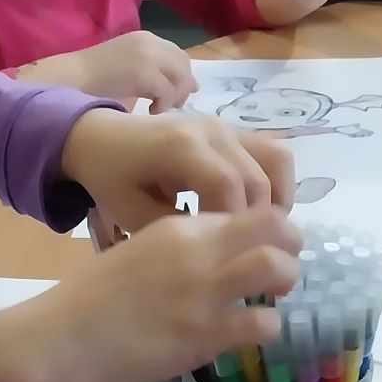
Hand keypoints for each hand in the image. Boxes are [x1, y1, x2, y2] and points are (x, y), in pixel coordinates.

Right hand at [0, 206, 301, 381]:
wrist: (59, 338)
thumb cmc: (87, 299)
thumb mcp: (135, 252)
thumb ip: (176, 247)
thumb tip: (208, 258)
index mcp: (180, 228)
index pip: (248, 208)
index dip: (270, 223)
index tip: (266, 242)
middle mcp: (198, 252)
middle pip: (275, 229)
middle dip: (290, 247)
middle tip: (281, 268)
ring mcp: (204, 294)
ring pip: (277, 270)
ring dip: (284, 284)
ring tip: (270, 299)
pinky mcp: (203, 336)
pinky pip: (262, 324)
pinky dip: (266, 328)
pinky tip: (250, 333)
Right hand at [21, 31, 196, 112]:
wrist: (71, 77)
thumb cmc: (91, 80)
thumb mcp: (123, 69)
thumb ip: (145, 74)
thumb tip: (166, 93)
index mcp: (144, 39)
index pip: (177, 54)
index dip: (184, 74)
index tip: (183, 92)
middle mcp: (150, 42)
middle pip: (183, 63)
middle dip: (184, 86)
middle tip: (176, 106)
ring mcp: (148, 56)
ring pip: (180, 77)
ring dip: (174, 97)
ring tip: (161, 110)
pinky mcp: (144, 72)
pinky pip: (167, 91)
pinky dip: (163, 105)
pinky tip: (151, 112)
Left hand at [59, 105, 295, 233]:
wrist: (104, 138)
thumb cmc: (112, 178)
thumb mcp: (130, 212)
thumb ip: (172, 228)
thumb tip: (216, 246)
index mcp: (180, 146)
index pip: (226, 184)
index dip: (233, 222)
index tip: (225, 254)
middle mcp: (212, 130)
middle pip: (257, 177)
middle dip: (257, 222)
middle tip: (245, 255)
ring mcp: (227, 126)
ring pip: (278, 159)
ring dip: (278, 200)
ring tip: (260, 234)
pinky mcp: (235, 131)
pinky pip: (273, 152)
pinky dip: (277, 183)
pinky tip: (261, 215)